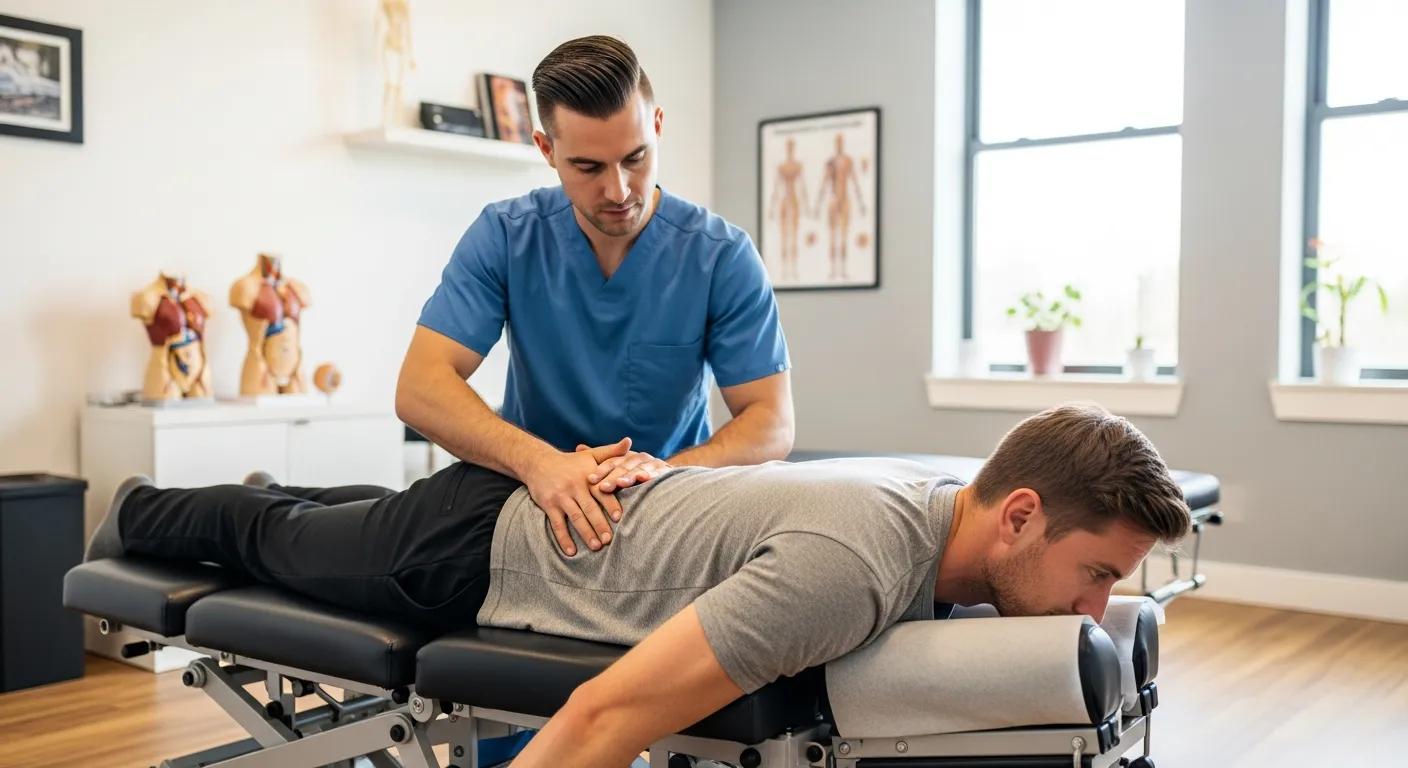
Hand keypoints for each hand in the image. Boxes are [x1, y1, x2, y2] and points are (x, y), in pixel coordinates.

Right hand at [523, 438, 630, 556]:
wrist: (538, 462)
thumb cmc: (571, 462)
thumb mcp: (591, 455)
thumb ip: (611, 451)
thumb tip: (629, 441)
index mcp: (588, 477)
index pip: (601, 492)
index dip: (610, 504)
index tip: (619, 517)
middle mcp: (575, 487)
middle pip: (589, 508)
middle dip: (600, 525)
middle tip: (609, 540)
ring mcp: (561, 497)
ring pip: (575, 518)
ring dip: (585, 534)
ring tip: (596, 547)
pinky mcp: (549, 505)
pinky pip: (557, 524)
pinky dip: (564, 539)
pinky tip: (571, 552)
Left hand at [581, 443, 672, 492]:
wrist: (669, 479)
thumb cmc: (638, 472)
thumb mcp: (619, 465)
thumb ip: (600, 458)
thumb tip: (578, 446)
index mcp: (626, 456)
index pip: (611, 462)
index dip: (601, 471)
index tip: (590, 480)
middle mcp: (638, 458)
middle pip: (622, 468)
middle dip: (612, 477)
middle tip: (602, 487)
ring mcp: (651, 464)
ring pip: (636, 471)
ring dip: (628, 477)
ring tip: (620, 484)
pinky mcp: (663, 471)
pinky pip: (654, 474)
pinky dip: (648, 476)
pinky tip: (643, 479)